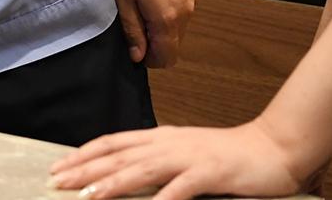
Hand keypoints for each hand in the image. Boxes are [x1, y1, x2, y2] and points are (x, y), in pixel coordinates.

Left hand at [48, 120, 309, 199]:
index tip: (60, 167)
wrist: (274, 148)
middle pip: (119, 156)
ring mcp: (189, 157)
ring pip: (142, 169)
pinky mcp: (211, 173)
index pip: (113, 142)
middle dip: (85, 170)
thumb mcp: (185, 155)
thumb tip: (127, 173)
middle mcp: (169, 143)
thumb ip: (158, 162)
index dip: (84, 154)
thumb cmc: (228, 156)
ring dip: (112, 184)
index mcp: (161, 138)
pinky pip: (182, 188)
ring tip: (88, 197)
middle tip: (57, 182)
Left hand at [111, 0, 195, 65]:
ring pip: (179, 28)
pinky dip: (170, 11)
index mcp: (167, 21)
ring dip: (162, 26)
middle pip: (174, 45)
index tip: (135, 48)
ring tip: (142, 4)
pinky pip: (183, 10)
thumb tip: (138, 56)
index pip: (166, 58)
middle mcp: (185, 14)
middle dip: (155, 43)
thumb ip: (132, 29)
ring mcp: (192, 1)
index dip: (150, 60)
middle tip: (134, 24)